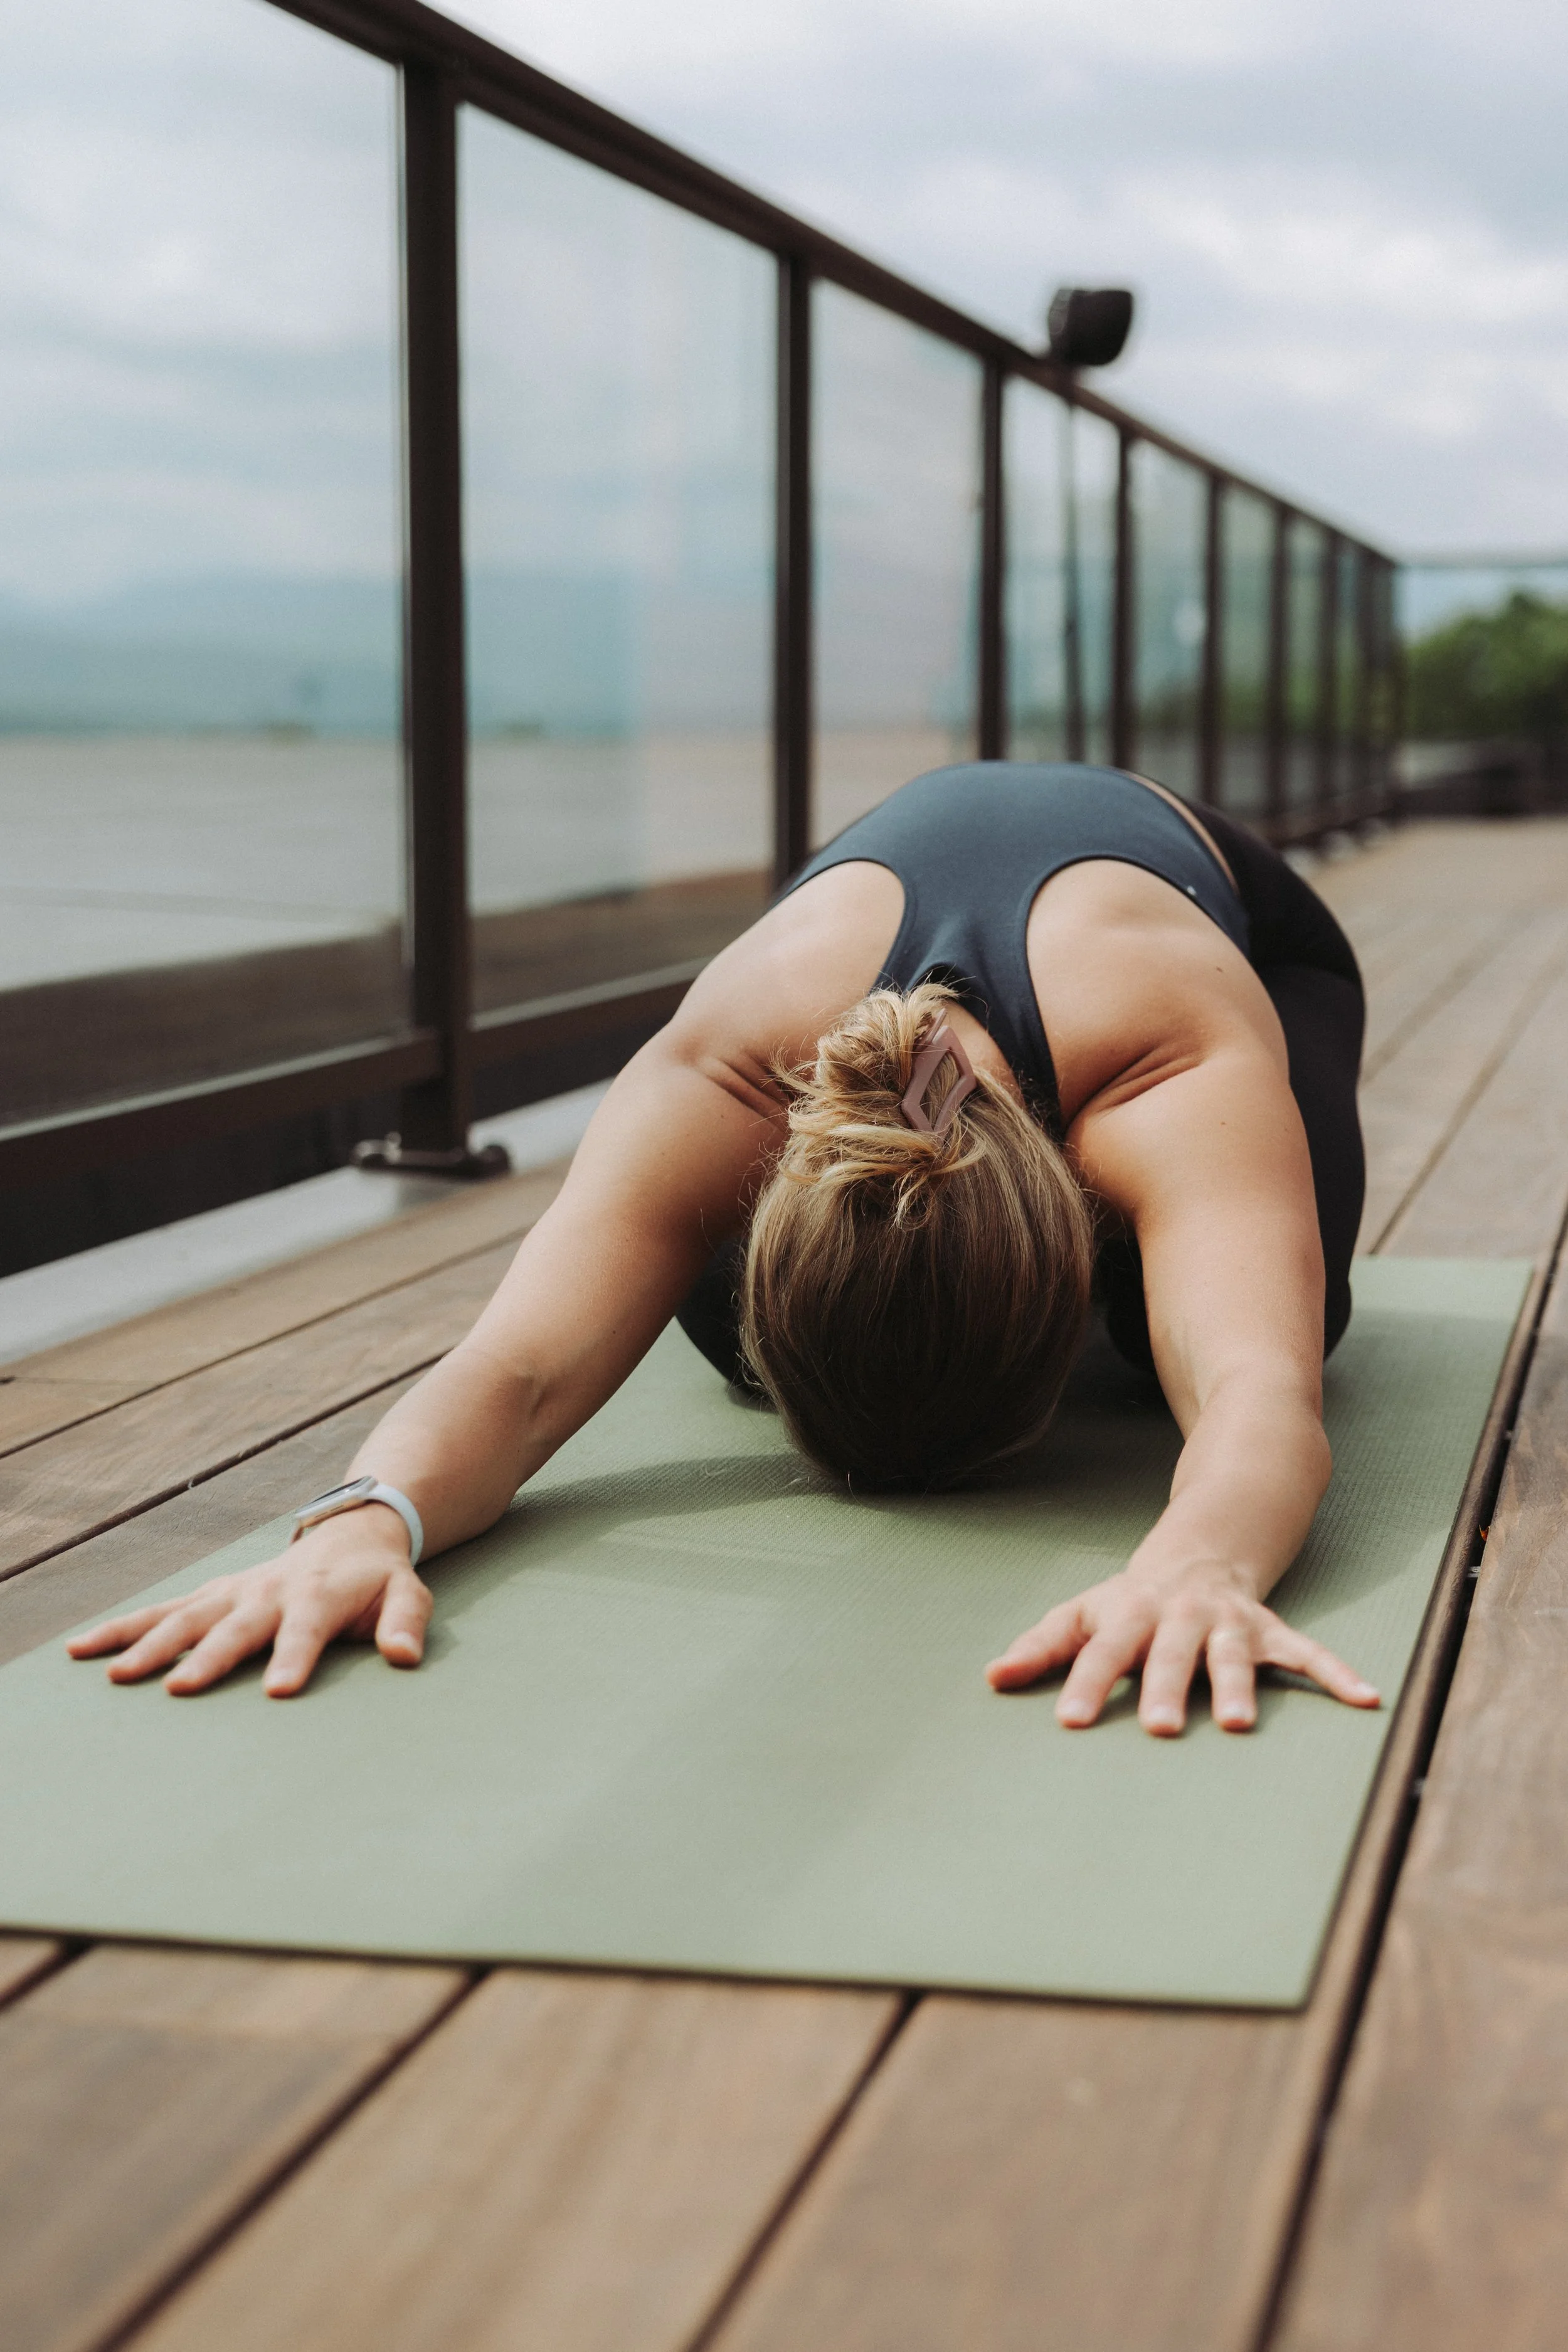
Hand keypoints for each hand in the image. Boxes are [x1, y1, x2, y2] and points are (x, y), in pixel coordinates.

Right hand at [66, 1508, 432, 1698]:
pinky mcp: (210, 1596)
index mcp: (318, 1595)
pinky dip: (122, 1628)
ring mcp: (232, 1592)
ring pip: (185, 1618)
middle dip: (209, 1658)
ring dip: (151, 1644)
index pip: (306, 1630)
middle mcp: (267, 1592)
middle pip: (235, 1628)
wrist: (349, 1534)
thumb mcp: (407, 1594)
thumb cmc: (378, 1579)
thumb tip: (404, 1656)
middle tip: (181, 1689)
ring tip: (117, 1675)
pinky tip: (83, 1650)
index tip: (278, 1691)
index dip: (294, 1658)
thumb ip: (406, 1623)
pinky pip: (160, 1612)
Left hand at [985, 1561, 1379, 1736]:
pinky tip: (1365, 1700)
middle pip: (1171, 1655)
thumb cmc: (1129, 1601)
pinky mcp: (1270, 1629)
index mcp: (1131, 1615)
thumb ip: (1042, 1647)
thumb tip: (991, 1677)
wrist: (1200, 1550)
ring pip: (1233, 1654)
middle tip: (1161, 1728)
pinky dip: (1336, 1674)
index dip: (1087, 1685)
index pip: (1102, 1652)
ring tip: (1239, 1725)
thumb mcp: (1083, 1614)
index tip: (1070, 1722)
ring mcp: (1229, 1621)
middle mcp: (1181, 1616)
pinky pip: (1307, 1652)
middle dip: (1166, 1688)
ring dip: (1238, 1687)